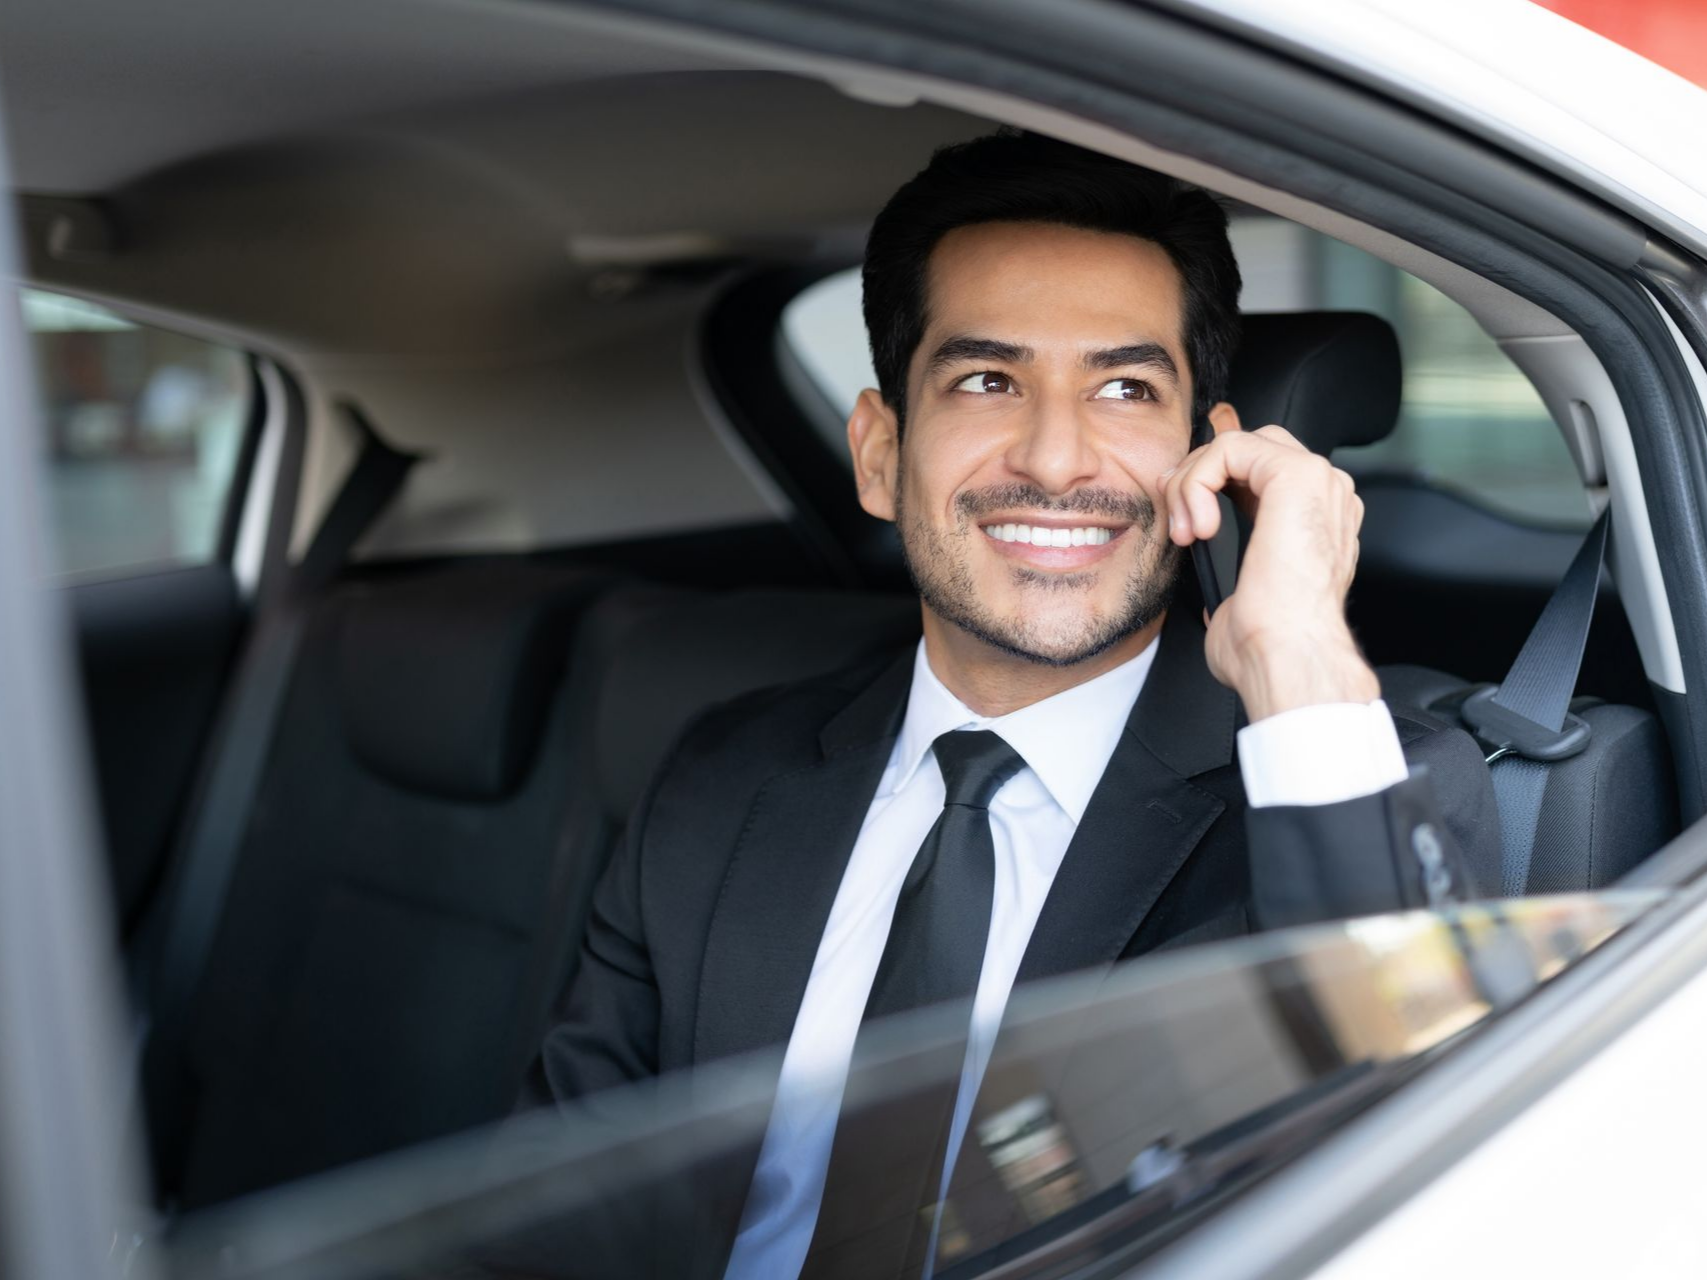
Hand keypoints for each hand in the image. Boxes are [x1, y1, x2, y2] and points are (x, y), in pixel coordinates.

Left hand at [1161, 425, 1378, 720]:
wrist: (1288, 657)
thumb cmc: (1269, 641)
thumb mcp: (1241, 593)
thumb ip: (1230, 566)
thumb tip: (1206, 571)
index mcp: (1317, 520)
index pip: (1259, 469)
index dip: (1210, 482)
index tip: (1183, 519)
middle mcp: (1325, 495)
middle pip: (1249, 446)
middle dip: (1199, 474)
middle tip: (1179, 519)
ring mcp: (1318, 481)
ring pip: (1235, 445)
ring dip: (1193, 483)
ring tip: (1187, 532)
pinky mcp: (1297, 475)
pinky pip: (1230, 447)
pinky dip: (1198, 481)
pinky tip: (1199, 527)